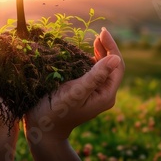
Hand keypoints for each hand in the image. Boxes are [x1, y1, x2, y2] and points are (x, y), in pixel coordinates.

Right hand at [23, 27, 124, 159]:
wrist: (43, 128)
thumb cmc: (57, 111)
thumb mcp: (75, 92)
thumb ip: (95, 76)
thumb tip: (114, 58)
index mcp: (105, 95)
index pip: (117, 66)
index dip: (112, 47)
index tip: (102, 32)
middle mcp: (104, 94)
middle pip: (112, 66)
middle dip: (107, 48)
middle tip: (100, 32)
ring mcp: (95, 93)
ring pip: (103, 69)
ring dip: (100, 53)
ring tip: (96, 39)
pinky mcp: (86, 92)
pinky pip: (94, 73)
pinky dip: (91, 61)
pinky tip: (86, 53)